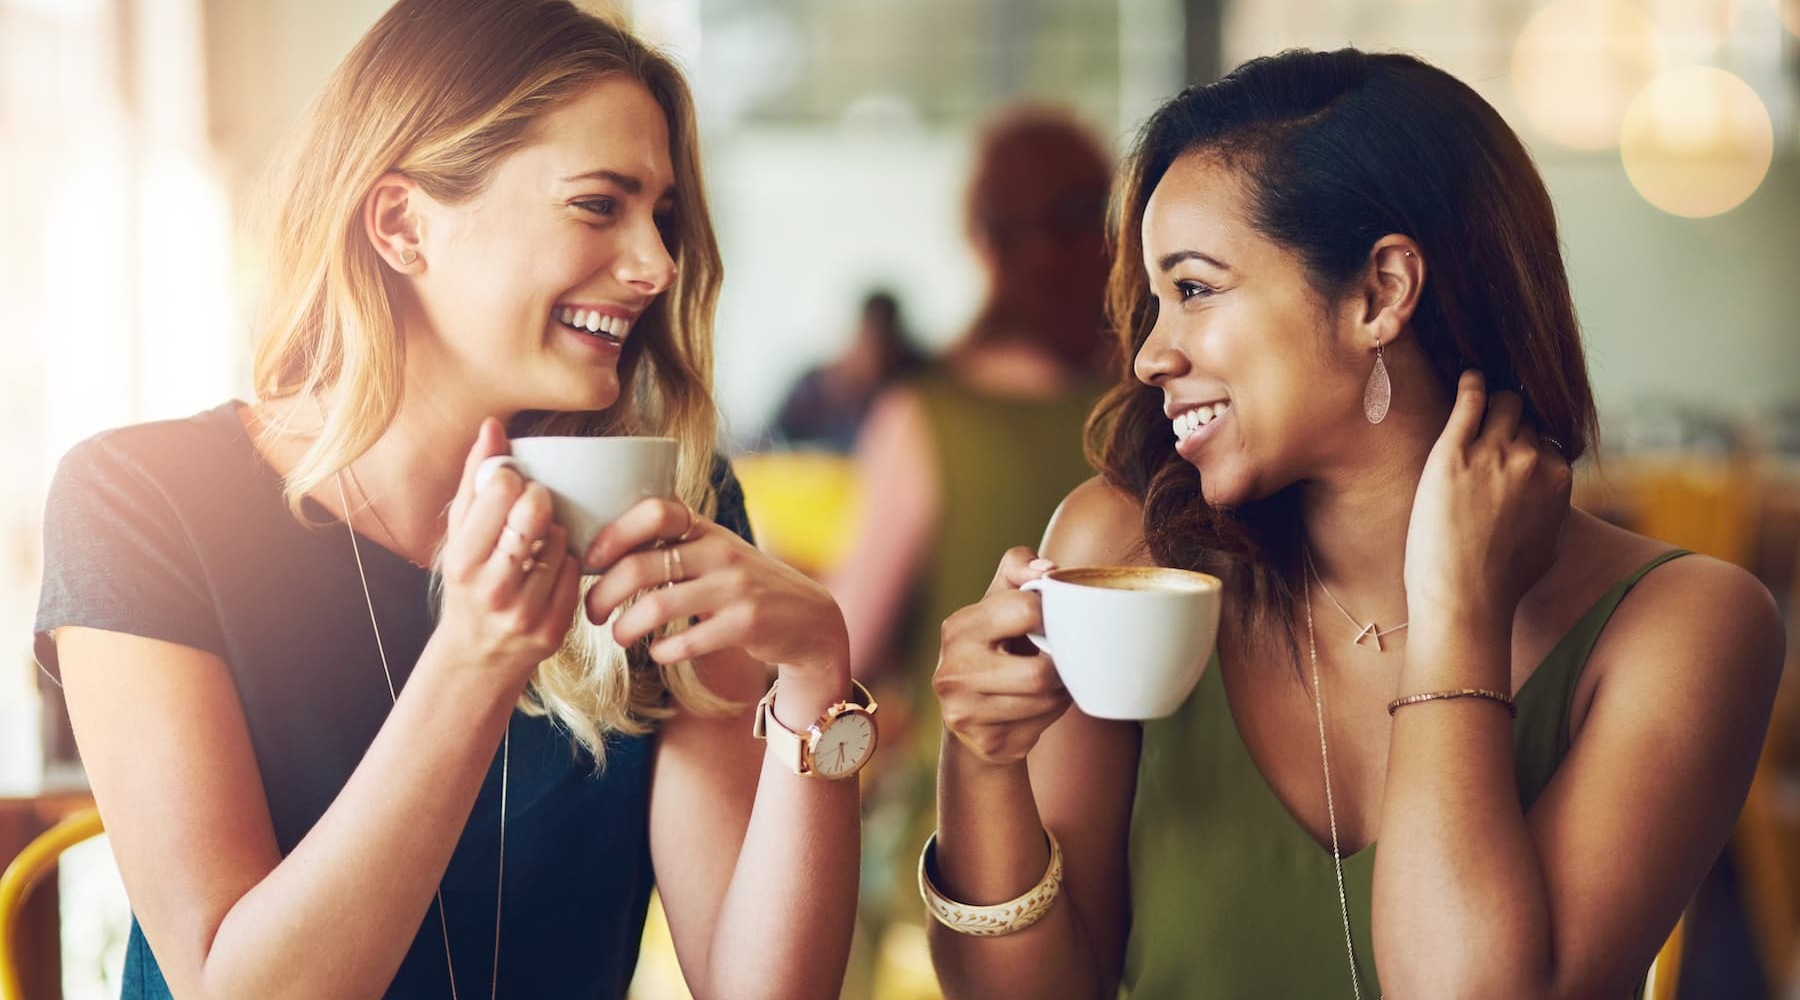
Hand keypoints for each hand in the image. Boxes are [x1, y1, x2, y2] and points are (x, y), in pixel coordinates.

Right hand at [430, 419, 581, 684]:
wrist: (476, 656)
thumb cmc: (468, 582)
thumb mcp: (457, 535)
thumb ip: (474, 479)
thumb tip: (492, 424)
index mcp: (462, 560)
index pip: (502, 493)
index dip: (514, 480)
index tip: (512, 486)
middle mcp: (492, 588)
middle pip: (536, 514)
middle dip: (540, 500)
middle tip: (534, 505)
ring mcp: (524, 612)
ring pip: (561, 541)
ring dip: (555, 532)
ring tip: (537, 542)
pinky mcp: (553, 629)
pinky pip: (576, 572)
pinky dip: (568, 562)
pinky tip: (550, 568)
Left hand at [583, 498, 849, 679]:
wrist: (807, 618)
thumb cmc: (743, 586)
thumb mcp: (714, 553)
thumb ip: (672, 546)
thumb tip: (599, 552)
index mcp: (706, 529)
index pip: (655, 511)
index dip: (614, 532)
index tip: (588, 559)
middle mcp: (721, 552)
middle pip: (642, 565)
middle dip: (603, 593)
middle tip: (592, 612)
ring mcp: (736, 588)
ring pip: (659, 606)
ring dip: (626, 627)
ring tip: (617, 636)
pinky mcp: (747, 623)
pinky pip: (687, 640)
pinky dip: (661, 651)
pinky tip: (657, 653)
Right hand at [934, 547, 1070, 767]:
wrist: (971, 713)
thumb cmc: (995, 644)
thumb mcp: (999, 600)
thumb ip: (1019, 568)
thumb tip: (1046, 570)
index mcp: (958, 628)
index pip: (1025, 610)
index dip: (1051, 615)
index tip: (1051, 622)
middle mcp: (952, 672)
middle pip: (1040, 673)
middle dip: (1059, 666)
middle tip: (1057, 660)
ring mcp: (964, 713)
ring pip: (1046, 702)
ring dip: (1059, 691)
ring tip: (1048, 682)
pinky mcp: (986, 742)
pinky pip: (1041, 727)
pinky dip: (1049, 716)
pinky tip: (1035, 707)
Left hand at [1404, 370, 1572, 623]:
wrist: (1465, 598)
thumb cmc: (1501, 582)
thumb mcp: (1548, 543)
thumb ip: (1553, 509)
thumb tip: (1552, 499)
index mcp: (1559, 480)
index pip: (1549, 439)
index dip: (1530, 440)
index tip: (1515, 439)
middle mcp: (1531, 460)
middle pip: (1526, 418)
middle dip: (1512, 419)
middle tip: (1495, 417)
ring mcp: (1492, 454)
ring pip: (1503, 404)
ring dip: (1494, 399)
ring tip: (1481, 393)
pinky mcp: (1453, 454)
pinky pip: (1469, 403)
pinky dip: (1471, 385)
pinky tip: (1467, 378)